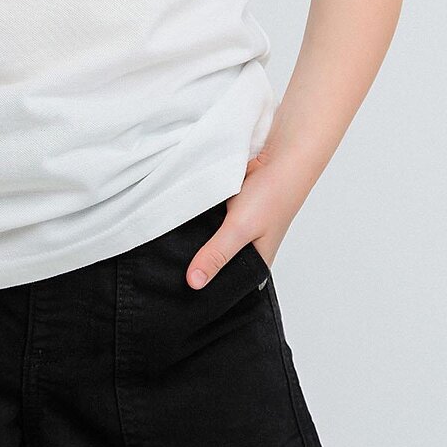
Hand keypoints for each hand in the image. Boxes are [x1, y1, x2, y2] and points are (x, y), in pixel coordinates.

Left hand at [184, 150, 305, 289]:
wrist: (277, 156)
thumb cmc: (273, 195)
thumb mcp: (240, 230)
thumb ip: (217, 254)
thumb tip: (195, 282)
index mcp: (256, 262)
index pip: (227, 284)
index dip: (207, 287)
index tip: (180, 291)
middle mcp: (246, 246)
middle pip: (215, 260)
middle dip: (197, 259)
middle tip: (169, 266)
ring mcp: (235, 226)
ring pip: (208, 237)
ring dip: (196, 235)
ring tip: (170, 241)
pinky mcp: (227, 208)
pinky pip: (206, 217)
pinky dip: (197, 216)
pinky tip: (184, 216)